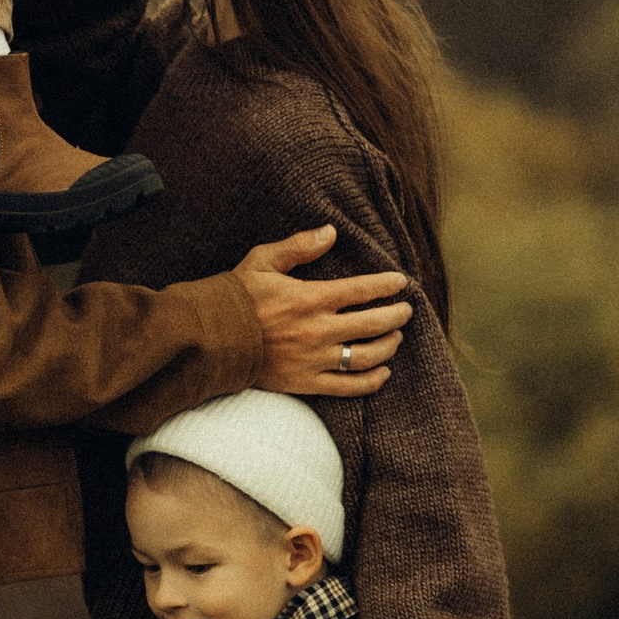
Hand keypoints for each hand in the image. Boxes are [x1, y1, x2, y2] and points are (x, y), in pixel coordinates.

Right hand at [234, 228, 411, 396]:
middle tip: (406, 311)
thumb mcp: (263, 260)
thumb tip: (331, 232)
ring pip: (366, 356)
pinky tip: (383, 372)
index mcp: (310, 298)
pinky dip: (371, 381)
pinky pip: (348, 387)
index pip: (361, 290)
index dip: (386, 286)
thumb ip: (299, 246)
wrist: (212, 339)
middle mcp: (318, 330)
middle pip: (372, 324)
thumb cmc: (237, 296)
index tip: (401, 283)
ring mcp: (314, 359)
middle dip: (396, 316)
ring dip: (388, 346)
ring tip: (396, 337)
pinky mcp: (307, 382)